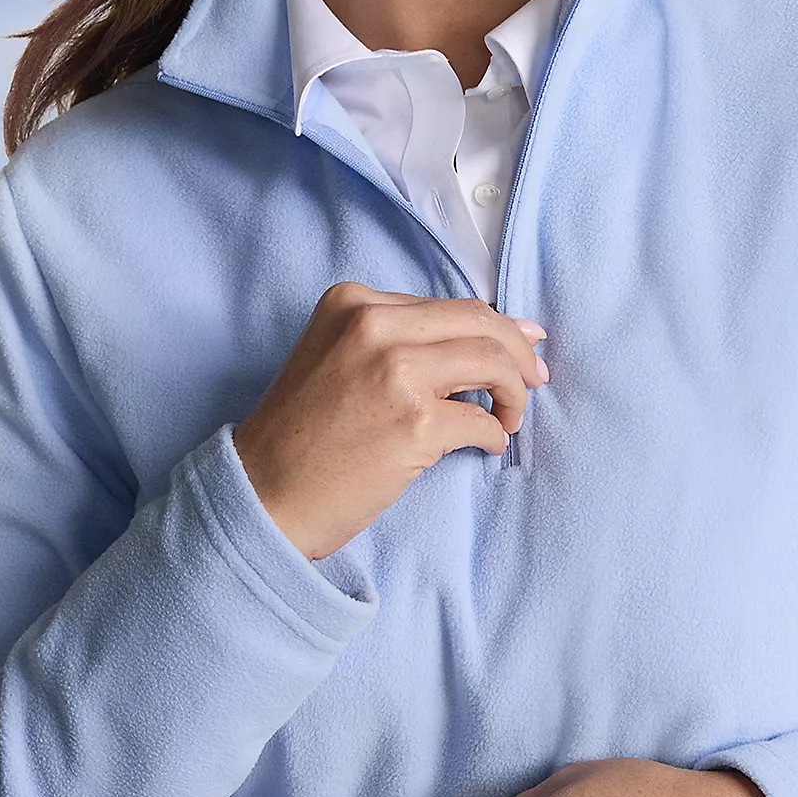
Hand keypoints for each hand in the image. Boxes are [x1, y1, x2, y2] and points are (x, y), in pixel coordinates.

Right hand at [233, 282, 548, 558]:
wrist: (262, 493)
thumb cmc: (303, 433)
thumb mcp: (338, 357)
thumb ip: (402, 340)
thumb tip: (500, 335)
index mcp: (354, 303)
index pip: (451, 306)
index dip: (498, 328)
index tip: (524, 345)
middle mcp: (375, 327)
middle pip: (481, 324)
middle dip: (520, 353)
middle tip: (535, 380)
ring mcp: (396, 374)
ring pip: (492, 364)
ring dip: (515, 393)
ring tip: (509, 418)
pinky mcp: (414, 425)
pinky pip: (483, 420)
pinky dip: (495, 434)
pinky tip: (485, 445)